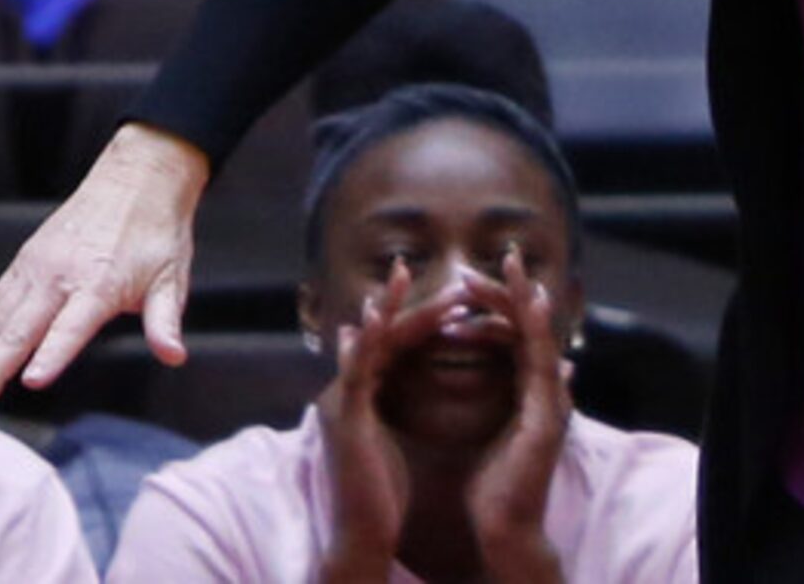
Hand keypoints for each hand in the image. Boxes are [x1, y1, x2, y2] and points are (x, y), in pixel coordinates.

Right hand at [0, 123, 208, 407]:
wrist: (139, 178)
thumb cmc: (156, 230)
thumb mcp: (173, 277)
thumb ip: (166, 321)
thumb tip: (173, 355)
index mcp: (100, 283)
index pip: (71, 327)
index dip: (52, 354)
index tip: (33, 379)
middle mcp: (62, 275)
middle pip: (22, 328)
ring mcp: (39, 265)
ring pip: (1, 316)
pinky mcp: (26, 258)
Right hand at [316, 260, 430, 581]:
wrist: (367, 531)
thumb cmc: (385, 487)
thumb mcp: (399, 431)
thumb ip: (404, 399)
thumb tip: (420, 375)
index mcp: (365, 392)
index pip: (398, 343)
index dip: (427, 319)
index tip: (462, 298)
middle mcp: (348, 389)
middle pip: (385, 335)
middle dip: (415, 305)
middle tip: (442, 275)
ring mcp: (341, 400)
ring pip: (366, 344)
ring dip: (387, 307)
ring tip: (402, 274)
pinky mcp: (342, 415)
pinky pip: (354, 370)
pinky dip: (364, 341)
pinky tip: (375, 317)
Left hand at [464, 247, 571, 582]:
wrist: (505, 530)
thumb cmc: (495, 489)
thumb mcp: (495, 433)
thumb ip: (506, 402)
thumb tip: (533, 375)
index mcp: (530, 392)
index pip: (515, 336)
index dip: (496, 307)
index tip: (469, 286)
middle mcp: (548, 389)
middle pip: (530, 325)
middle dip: (508, 291)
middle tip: (485, 261)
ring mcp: (552, 399)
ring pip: (541, 334)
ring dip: (523, 297)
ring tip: (506, 266)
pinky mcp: (548, 412)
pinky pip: (544, 360)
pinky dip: (538, 328)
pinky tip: (532, 303)